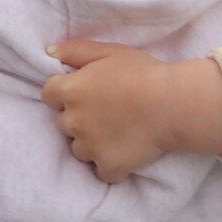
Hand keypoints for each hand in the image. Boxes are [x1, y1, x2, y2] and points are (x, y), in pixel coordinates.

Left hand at [45, 41, 221, 179]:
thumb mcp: (110, 52)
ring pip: (80, 149)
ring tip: (118, 133)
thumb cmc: (143, 73)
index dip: (66, 94)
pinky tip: (126, 153)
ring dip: (92, 144)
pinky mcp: (108, 166)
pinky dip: (111, 165)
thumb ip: (76, 50)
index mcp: (71, 91)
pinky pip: (101, 171)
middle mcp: (73, 121)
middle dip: (80, 119)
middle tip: (107, 112)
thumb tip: (49, 51)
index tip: (86, 94)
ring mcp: (89, 147)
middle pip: (64, 123)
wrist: (173, 105)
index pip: (49, 95)